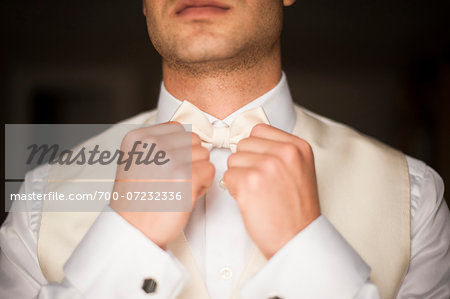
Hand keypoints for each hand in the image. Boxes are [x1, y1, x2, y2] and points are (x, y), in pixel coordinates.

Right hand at [110, 122, 214, 249]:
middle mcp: (153, 144)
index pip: (178, 128)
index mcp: (139, 137)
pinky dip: (203, 185)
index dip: (180, 149)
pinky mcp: (186, 177)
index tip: (166, 167)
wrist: (134, 230)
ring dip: (198, 172)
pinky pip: (210, 170)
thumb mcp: (136, 161)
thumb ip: (158, 143)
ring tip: (178, 187)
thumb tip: (189, 135)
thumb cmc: (139, 199)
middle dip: (191, 159)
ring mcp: (169, 160)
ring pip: (204, 154)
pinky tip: (186, 195)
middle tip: (173, 180)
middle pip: (194, 140)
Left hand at [224, 123, 320, 258]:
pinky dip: (233, 189)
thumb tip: (249, 139)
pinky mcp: (250, 182)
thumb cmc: (296, 209)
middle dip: (246, 163)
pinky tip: (251, 200)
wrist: (297, 239)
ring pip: (233, 159)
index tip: (261, 165)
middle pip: (243, 144)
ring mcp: (267, 166)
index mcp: (298, 146)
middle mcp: (285, 152)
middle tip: (261, 183)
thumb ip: (279, 151)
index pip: (258, 130)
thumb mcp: (300, 169)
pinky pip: (227, 176)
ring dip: (239, 176)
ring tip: (257, 192)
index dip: (254, 149)